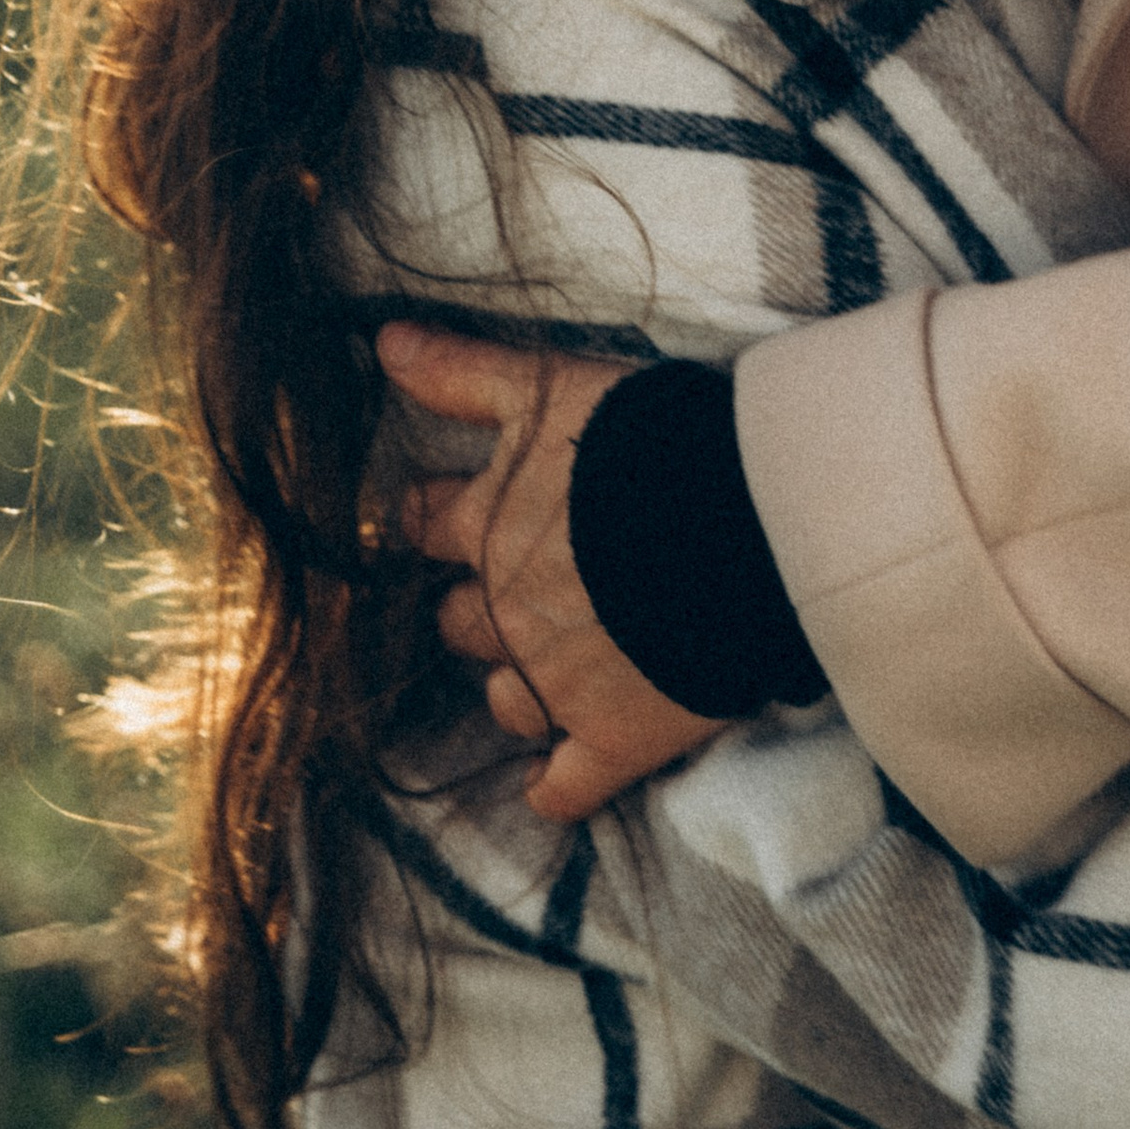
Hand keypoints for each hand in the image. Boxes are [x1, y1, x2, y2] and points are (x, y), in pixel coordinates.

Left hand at [377, 320, 726, 820]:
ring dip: (516, 686)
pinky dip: (555, 788)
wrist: (748, 519)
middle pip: (459, 620)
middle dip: (479, 606)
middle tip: (517, 592)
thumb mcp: (549, 386)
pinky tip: (553, 782)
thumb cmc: (651, 440)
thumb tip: (380, 340)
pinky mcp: (615, 738)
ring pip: (503, 701)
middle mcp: (507, 610)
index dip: (438, 520)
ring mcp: (557, 682)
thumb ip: (461, 370)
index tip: (449, 519)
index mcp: (487, 525)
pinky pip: (564, 787)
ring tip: (550, 669)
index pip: (426, 526)